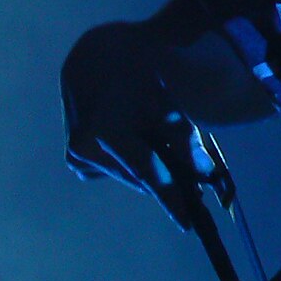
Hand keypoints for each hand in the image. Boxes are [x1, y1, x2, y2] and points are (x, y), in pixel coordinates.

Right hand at [61, 21, 215, 223]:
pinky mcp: (76, 160)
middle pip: (139, 177)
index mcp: (104, 128)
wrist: (100, 57)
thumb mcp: (166, 102)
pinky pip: (116, 172)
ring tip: (157, 139)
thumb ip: (185, 140)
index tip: (188, 223)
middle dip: (168, 183)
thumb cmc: (138, 74)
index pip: (145, 171)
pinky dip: (132, 161)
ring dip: (150, 167)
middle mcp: (83, 146)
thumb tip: (204, 176)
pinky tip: (133, 137)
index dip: (169, 197)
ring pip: (129, 176)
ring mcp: (77, 155)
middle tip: (195, 191)